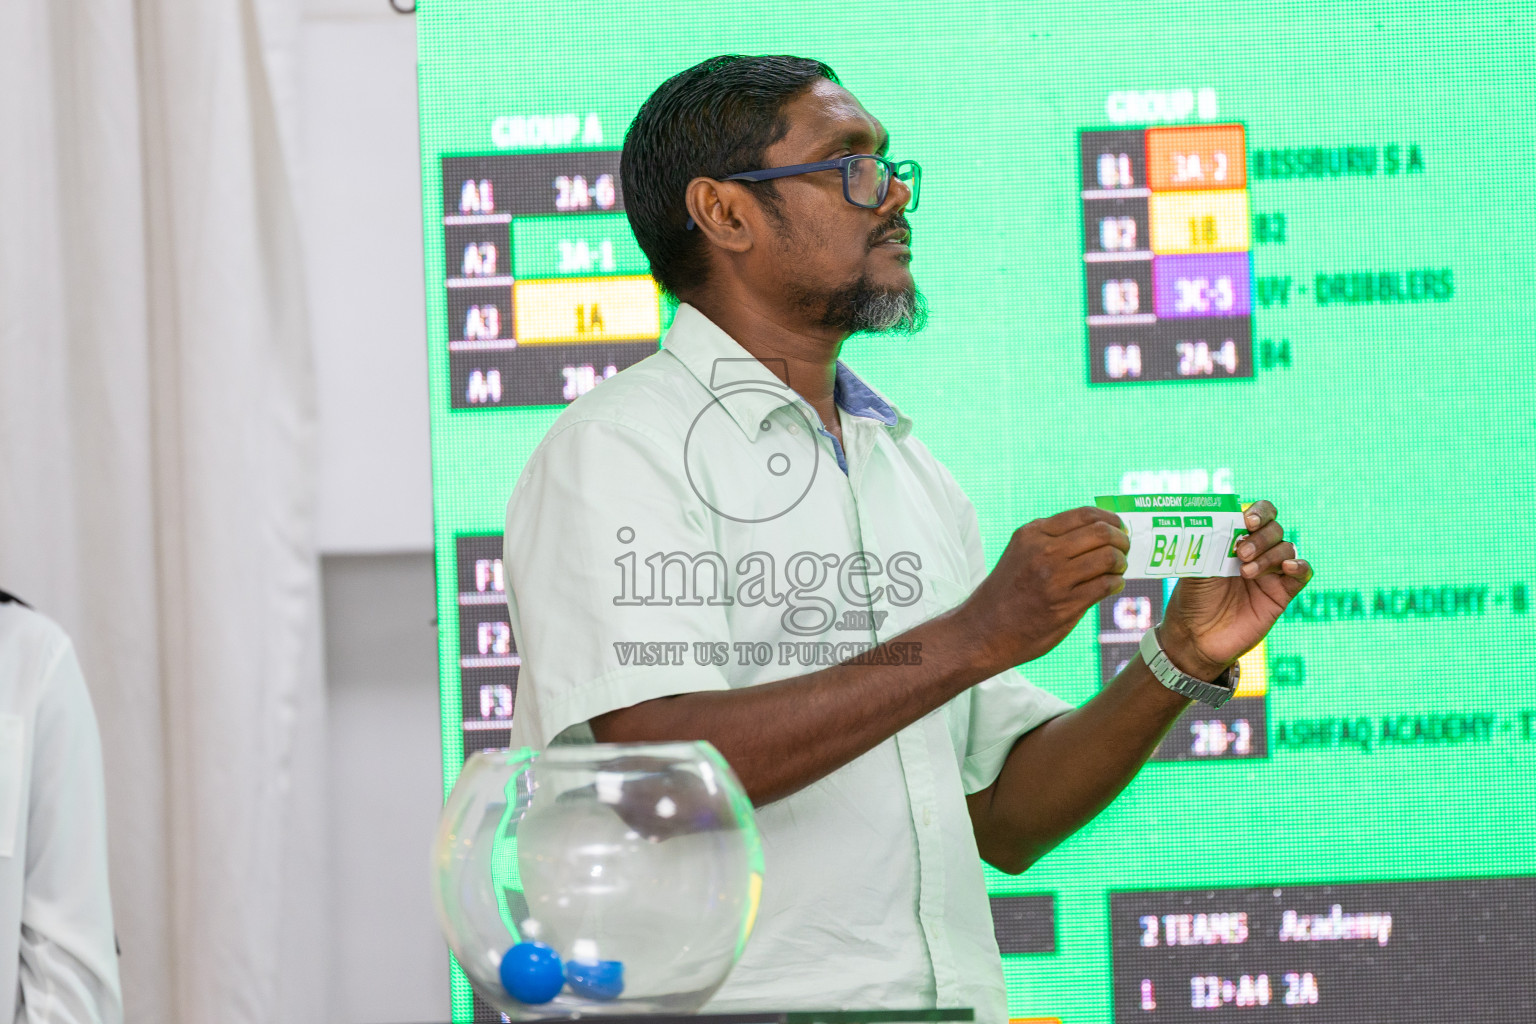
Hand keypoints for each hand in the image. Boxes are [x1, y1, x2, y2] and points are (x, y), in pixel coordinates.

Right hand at [961, 507, 1129, 669]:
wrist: (984, 630)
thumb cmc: (1006, 592)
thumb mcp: (1021, 553)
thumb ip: (1051, 541)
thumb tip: (1097, 534)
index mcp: (1032, 534)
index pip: (1084, 515)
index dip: (1110, 518)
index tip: (1118, 527)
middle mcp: (1043, 551)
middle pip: (1101, 533)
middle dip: (1121, 539)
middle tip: (1124, 548)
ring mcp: (1054, 578)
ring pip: (1108, 557)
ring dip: (1121, 562)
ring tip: (1119, 569)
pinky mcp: (1065, 604)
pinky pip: (1105, 585)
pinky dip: (1116, 583)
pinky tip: (1113, 585)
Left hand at [1158, 499, 1312, 678]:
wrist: (1196, 637)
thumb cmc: (1192, 598)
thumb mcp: (1196, 565)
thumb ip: (1212, 542)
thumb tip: (1223, 519)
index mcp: (1235, 540)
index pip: (1258, 515)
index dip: (1259, 512)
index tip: (1247, 521)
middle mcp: (1256, 553)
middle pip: (1275, 529)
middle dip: (1260, 537)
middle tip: (1241, 552)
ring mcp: (1270, 573)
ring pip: (1286, 548)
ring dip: (1269, 556)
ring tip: (1246, 572)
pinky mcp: (1281, 594)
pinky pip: (1303, 573)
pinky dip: (1300, 566)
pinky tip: (1288, 567)